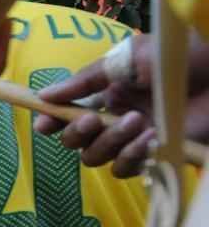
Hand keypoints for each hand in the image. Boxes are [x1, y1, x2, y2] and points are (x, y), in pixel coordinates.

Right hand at [34, 34, 208, 176]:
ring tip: (138, 122)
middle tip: (94, 121)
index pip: (68, 113)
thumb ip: (86, 78)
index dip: (51, 121)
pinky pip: (125, 169)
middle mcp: (116, 118)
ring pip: (96, 158)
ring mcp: (134, 140)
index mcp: (109, 93)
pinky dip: (131, 155)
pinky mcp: (153, 158)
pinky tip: (152, 137)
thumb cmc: (183, 59)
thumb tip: (44, 95)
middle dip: (77, 133)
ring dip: (109, 142)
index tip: (44, 125)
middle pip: (76, 142)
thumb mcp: (129, 57)